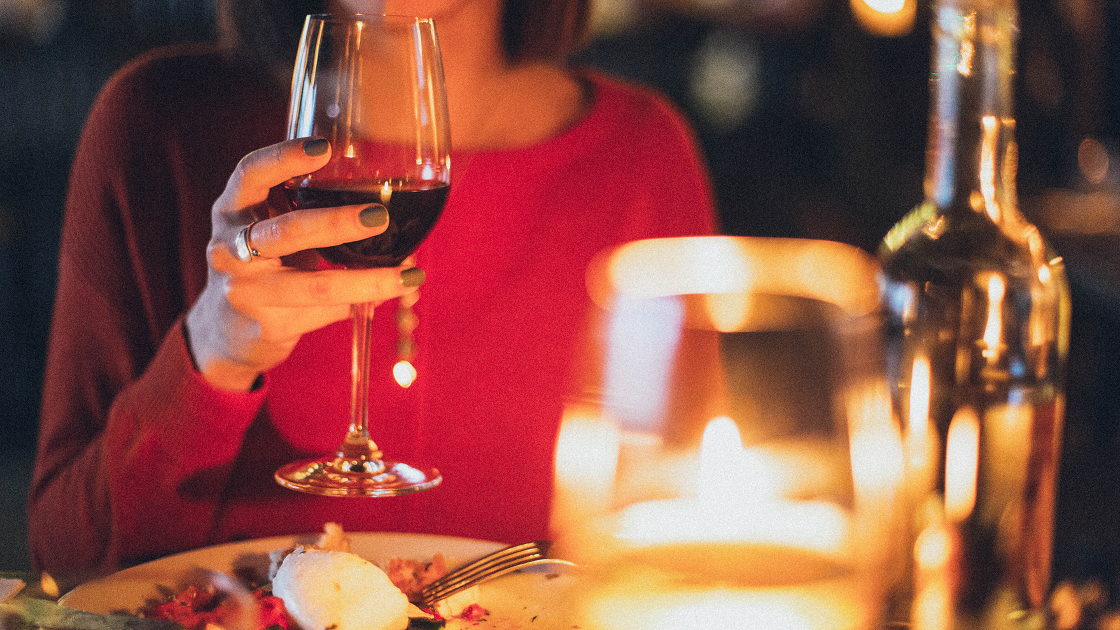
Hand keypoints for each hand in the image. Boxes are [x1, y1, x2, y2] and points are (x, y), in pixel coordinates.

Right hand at [185, 138, 424, 391]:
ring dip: (364, 281)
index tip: (324, 147)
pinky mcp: (265, 326)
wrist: (226, 330)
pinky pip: (322, 314)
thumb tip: (386, 201)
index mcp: (232, 210)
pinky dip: (356, 305)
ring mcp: (244, 291)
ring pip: (313, 286)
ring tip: (407, 276)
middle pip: (286, 231)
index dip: (284, 158)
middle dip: (336, 223)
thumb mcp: (270, 227)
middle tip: (380, 216)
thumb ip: (305, 208)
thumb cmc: (263, 263)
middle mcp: (229, 248)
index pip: (250, 175)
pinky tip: (382, 299)